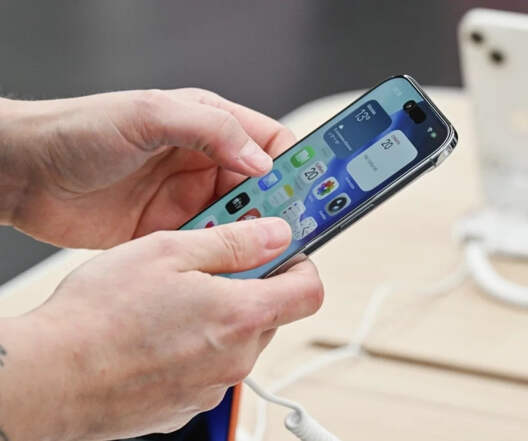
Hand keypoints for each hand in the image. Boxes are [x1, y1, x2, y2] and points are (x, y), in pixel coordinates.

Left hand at [0, 88, 294, 247]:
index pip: (271, 144)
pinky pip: (209, 246)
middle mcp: (204, 163)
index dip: (298, 166)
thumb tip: (259, 160)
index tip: (318, 191)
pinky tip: (229, 269)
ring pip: (240, 222)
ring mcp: (188, 199)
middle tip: (295, 232)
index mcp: (208, 126)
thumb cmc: (80, 130)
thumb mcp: (148, 115)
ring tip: (264, 254)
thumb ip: (209, 129)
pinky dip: (223, 259)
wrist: (26, 174)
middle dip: (282, 209)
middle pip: (264, 189)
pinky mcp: (170, 230)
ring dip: (253, 238)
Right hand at [0, 218, 323, 439]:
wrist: (51, 377)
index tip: (283, 253)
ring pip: (239, 340)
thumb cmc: (100, 314)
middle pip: (271, 314)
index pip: (309, 292)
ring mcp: (212, 387)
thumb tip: (277, 235)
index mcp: (239, 316)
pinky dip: (198, 346)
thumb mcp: (170, 252)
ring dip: (222, 317)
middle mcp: (235, 358)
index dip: (302, 266)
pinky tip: (160, 333)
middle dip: (252, 287)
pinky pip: (211, 367)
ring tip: (176, 301)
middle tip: (211, 268)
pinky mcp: (187, 404)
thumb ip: (234, 243)